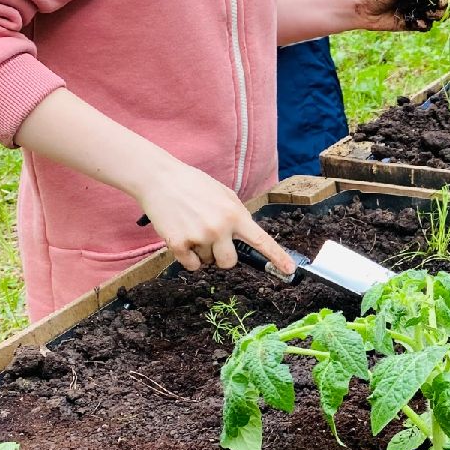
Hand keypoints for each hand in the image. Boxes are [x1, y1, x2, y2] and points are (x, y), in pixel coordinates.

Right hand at [137, 160, 294, 274]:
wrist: (159, 178)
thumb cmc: (194, 185)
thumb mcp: (224, 195)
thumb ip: (238, 216)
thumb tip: (248, 238)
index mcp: (235, 214)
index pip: (261, 240)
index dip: (277, 258)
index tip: (290, 271)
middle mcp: (220, 227)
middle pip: (229, 262)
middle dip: (222, 256)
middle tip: (211, 238)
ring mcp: (199, 236)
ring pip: (208, 262)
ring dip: (202, 252)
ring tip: (192, 228)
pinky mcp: (178, 243)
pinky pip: (191, 265)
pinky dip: (187, 257)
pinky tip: (182, 236)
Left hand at [353, 0, 448, 32]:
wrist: (362, 10)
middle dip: (445, 0)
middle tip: (440, 3)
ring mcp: (419, 9)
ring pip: (438, 13)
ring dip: (438, 14)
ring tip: (430, 14)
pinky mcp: (414, 23)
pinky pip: (426, 26)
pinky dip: (425, 24)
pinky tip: (417, 22)